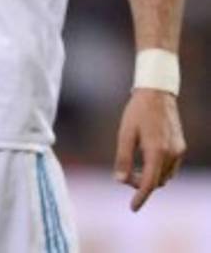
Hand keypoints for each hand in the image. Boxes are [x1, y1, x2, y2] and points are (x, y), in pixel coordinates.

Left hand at [113, 88, 185, 211]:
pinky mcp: (181, 145)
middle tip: (124, 176)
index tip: (133, 208)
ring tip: (133, 168)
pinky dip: (159, 170)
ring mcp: (178, 150)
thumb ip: (122, 157)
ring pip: (165, 176)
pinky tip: (146, 161)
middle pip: (157, 181)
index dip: (140, 197)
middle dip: (141, 184)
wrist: (157, 92)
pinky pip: (171, 167)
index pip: (149, 183)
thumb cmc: (137, 111)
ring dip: (151, 178)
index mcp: (156, 151)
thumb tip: (119, 180)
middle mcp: (171, 154)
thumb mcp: (125, 133)